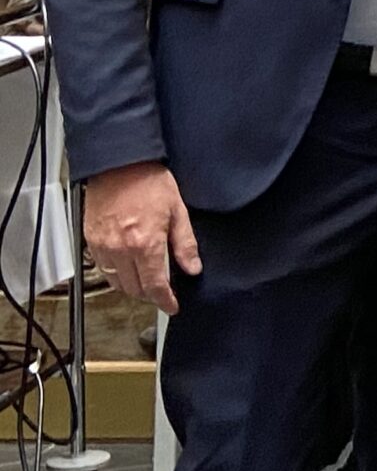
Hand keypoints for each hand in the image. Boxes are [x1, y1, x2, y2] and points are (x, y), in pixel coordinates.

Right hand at [83, 160, 197, 315]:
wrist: (119, 164)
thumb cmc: (149, 182)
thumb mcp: (178, 211)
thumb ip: (185, 244)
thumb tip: (193, 268)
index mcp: (145, 244)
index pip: (155, 285)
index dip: (165, 300)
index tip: (171, 306)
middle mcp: (121, 249)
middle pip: (134, 288)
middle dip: (150, 294)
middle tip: (162, 291)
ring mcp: (103, 246)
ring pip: (115, 282)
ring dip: (131, 286)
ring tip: (145, 280)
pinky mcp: (90, 240)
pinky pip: (102, 268)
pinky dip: (114, 274)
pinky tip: (126, 267)